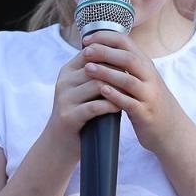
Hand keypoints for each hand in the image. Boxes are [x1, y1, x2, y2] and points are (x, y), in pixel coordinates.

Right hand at [43, 43, 123, 165]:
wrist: (60, 142)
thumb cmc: (79, 112)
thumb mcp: (83, 88)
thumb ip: (96, 73)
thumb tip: (123, 56)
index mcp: (67, 71)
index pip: (91, 52)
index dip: (112, 55)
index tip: (130, 61)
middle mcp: (64, 81)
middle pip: (96, 67)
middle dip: (117, 71)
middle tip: (135, 76)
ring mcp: (64, 99)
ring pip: (96, 85)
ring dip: (117, 88)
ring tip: (131, 92)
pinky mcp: (68, 116)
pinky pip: (94, 106)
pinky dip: (111, 105)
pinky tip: (121, 106)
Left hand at [79, 30, 185, 154]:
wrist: (171, 128)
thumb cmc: (149, 100)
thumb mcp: (142, 77)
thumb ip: (126, 64)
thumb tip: (99, 47)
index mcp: (146, 65)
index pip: (126, 42)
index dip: (105, 38)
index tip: (86, 39)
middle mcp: (150, 77)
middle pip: (128, 58)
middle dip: (105, 52)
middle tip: (86, 52)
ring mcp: (149, 95)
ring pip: (128, 80)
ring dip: (107, 73)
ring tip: (88, 69)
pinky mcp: (145, 113)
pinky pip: (130, 103)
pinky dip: (115, 96)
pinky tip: (102, 91)